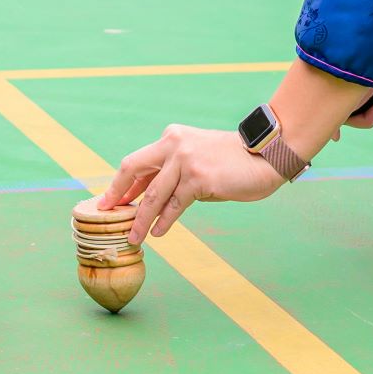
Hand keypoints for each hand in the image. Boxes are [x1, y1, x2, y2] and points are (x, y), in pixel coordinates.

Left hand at [100, 125, 285, 244]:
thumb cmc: (233, 161)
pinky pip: (175, 205)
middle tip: (107, 213)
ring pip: (153, 194)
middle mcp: (175, 144)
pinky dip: (164, 221)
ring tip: (134, 236)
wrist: (266, 155)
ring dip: (141, 219)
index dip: (121, 183)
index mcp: (172, 137)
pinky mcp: (199, 179)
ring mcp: (186, 160)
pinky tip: (158, 232)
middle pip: (134, 169)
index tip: (109, 200)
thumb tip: (148, 199)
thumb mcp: (197, 159)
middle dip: (117, 194)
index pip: (137, 161)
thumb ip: (173, 173)